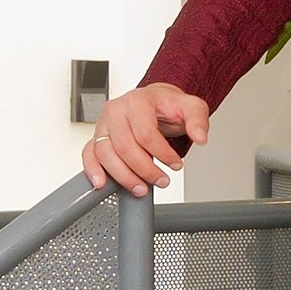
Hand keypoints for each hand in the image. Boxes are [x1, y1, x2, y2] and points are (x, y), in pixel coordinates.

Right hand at [81, 83, 208, 196]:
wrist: (155, 102)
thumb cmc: (168, 106)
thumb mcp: (191, 107)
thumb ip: (198, 120)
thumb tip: (201, 137)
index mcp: (137, 101)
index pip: (145, 133)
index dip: (162, 154)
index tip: (175, 165)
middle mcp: (116, 111)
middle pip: (124, 147)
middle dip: (144, 170)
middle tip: (161, 180)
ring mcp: (103, 124)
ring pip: (105, 153)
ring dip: (123, 176)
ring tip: (141, 188)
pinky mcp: (97, 136)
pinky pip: (89, 154)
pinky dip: (93, 170)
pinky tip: (102, 183)